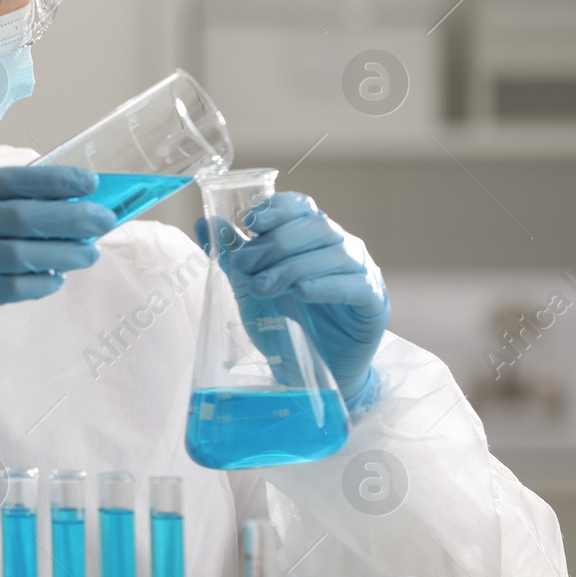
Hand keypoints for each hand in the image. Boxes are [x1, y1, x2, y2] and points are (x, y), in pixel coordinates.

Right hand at [0, 165, 116, 368]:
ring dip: (65, 252)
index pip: (10, 179)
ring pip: (25, 251)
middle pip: (24, 214)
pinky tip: (55, 281)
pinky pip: (13, 286)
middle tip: (105, 219)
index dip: (55, 180)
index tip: (88, 182)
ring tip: (91, 253)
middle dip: (72, 215)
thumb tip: (46, 209)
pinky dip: (41, 283)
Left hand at [196, 191, 388, 409]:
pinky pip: (355, 285)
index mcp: (310, 236)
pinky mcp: (373, 300)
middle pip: (314, 227)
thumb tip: (203, 221)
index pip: (300, 206)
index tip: (250, 221)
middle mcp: (339, 246)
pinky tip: (302, 293)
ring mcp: (361, 271)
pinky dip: (327, 286)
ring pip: (333, 254)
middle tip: (245, 265)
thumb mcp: (250, 285)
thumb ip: (232, 254)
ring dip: (293, 267)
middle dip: (275, 243)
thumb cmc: (283, 320)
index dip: (277, 209)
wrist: (308, 370)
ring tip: (264, 287)